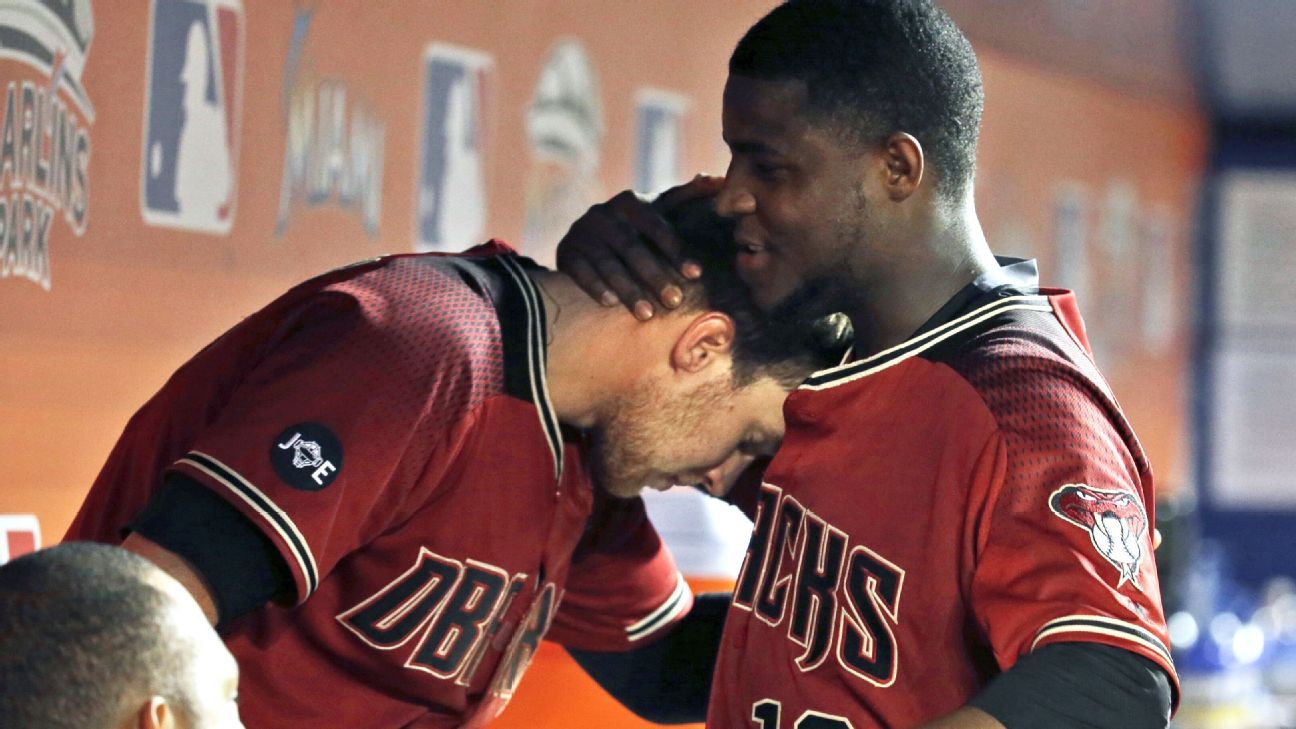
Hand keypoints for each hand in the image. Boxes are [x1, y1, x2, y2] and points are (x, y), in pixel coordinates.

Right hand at [556, 175, 724, 319]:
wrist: (586, 238)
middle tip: (675, 302)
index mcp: (629, 202)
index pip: (656, 226)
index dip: (676, 250)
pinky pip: (580, 271)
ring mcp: (583, 233)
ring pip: (608, 263)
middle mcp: (604, 214)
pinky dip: (595, 286)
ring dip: (628, 289)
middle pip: (632, 249)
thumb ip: (685, 197)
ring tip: (647, 315)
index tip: (696, 275)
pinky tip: (610, 304)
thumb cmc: (634, 227)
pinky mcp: (566, 251)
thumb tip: (719, 180)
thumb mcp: (655, 210)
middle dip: (655, 276)